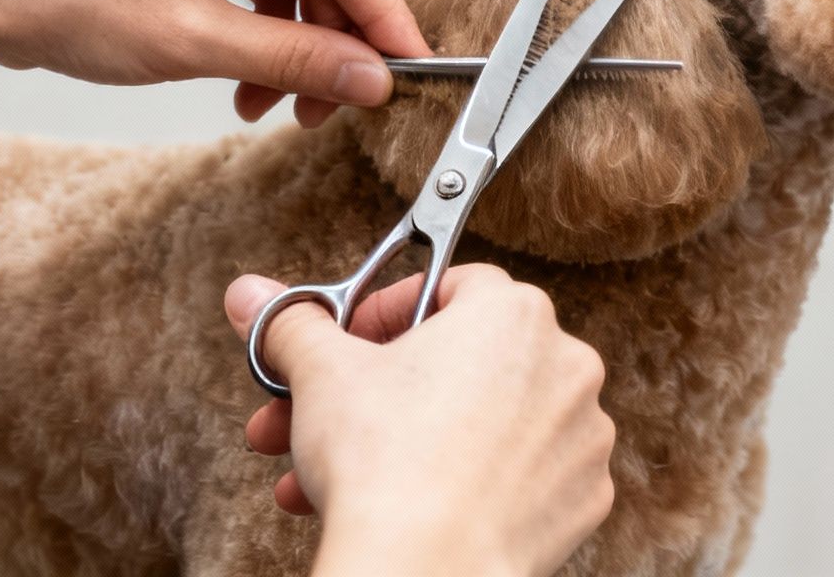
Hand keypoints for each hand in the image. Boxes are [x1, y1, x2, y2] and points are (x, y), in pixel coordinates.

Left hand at [0, 0, 431, 125]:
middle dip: (341, 27)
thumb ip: (295, 58)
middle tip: (333, 100)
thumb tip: (372, 78)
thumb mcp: (192, 43)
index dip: (384, 18)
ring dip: (302, 29)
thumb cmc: (65, 2)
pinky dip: (269, 14)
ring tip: (270, 98)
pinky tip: (247, 69)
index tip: (411, 71)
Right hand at [224, 267, 615, 576]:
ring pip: (482, 423)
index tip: (345, 345)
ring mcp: (582, 436)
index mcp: (513, 314)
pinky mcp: (582, 499)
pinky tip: (404, 505)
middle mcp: (564, 364)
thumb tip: (250, 295)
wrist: (425, 568)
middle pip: (459, 362)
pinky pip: (517, 476)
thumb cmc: (383, 460)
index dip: (385, 312)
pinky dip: (469, 484)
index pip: (450, 285)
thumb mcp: (320, 373)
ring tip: (328, 476)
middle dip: (375, 391)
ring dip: (408, 440)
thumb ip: (292, 324)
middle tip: (316, 416)